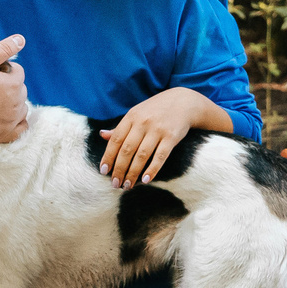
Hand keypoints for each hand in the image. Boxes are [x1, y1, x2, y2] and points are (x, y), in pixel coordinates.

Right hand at [0, 34, 28, 144]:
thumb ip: (4, 49)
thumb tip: (21, 38)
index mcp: (14, 84)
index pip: (17, 72)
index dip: (3, 70)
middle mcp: (18, 103)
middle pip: (20, 89)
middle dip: (8, 86)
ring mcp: (12, 120)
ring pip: (21, 108)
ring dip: (12, 103)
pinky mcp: (5, 135)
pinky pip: (20, 128)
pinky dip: (16, 122)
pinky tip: (5, 118)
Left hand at [98, 87, 213, 187]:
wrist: (184, 101)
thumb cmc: (156, 110)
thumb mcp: (137, 113)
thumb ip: (121, 127)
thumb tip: (102, 135)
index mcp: (132, 116)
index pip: (116, 139)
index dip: (108, 156)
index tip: (104, 171)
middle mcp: (143, 122)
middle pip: (127, 150)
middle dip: (119, 169)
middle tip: (115, 184)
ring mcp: (158, 130)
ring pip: (142, 156)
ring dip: (133, 173)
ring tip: (127, 186)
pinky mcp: (172, 137)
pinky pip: (160, 157)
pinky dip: (152, 170)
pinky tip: (145, 180)